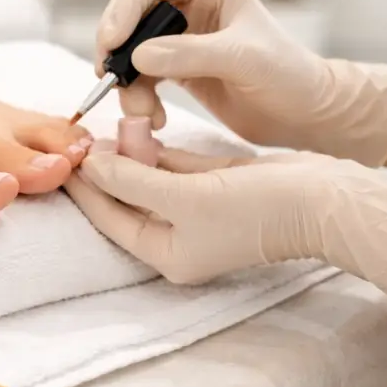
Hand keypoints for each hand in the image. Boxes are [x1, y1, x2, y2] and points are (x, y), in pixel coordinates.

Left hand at [65, 145, 343, 284]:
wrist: (322, 199)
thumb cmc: (254, 208)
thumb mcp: (183, 196)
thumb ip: (132, 180)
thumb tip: (92, 166)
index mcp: (168, 254)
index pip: (112, 221)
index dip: (87, 192)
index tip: (64, 164)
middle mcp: (179, 237)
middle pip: (128, 201)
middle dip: (107, 172)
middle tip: (83, 142)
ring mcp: (197, 212)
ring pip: (150, 182)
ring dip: (129, 158)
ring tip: (105, 132)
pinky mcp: (214, 187)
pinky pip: (173, 170)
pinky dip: (156, 153)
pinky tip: (135, 132)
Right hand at [96, 0, 386, 166]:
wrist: (305, 115)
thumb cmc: (289, 77)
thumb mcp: (241, 60)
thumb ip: (189, 54)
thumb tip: (137, 56)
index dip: (124, 8)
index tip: (112, 43)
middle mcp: (192, 6)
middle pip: (130, 15)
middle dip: (117, 48)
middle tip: (108, 77)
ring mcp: (182, 38)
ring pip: (131, 51)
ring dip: (127, 83)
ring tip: (142, 113)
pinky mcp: (177, 68)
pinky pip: (141, 78)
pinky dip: (139, 98)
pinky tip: (153, 119)